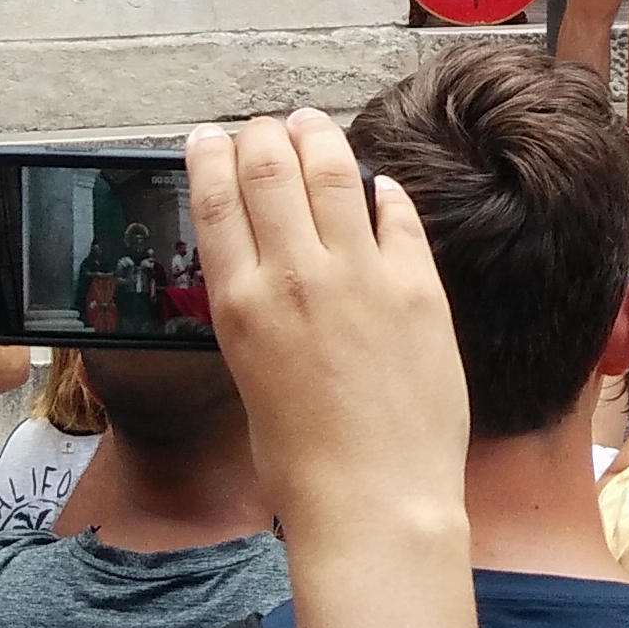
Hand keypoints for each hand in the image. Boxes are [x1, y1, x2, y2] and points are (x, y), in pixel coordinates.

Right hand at [187, 108, 468, 548]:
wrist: (375, 501)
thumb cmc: (305, 465)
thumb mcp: (251, 378)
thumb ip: (259, 317)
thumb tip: (269, 277)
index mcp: (240, 305)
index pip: (216, 200)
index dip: (211, 156)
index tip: (211, 138)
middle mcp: (294, 277)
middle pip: (270, 168)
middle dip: (264, 135)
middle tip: (267, 127)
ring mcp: (360, 275)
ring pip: (333, 171)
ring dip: (319, 139)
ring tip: (313, 126)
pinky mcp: (417, 286)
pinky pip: (396, 213)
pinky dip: (382, 191)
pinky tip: (378, 185)